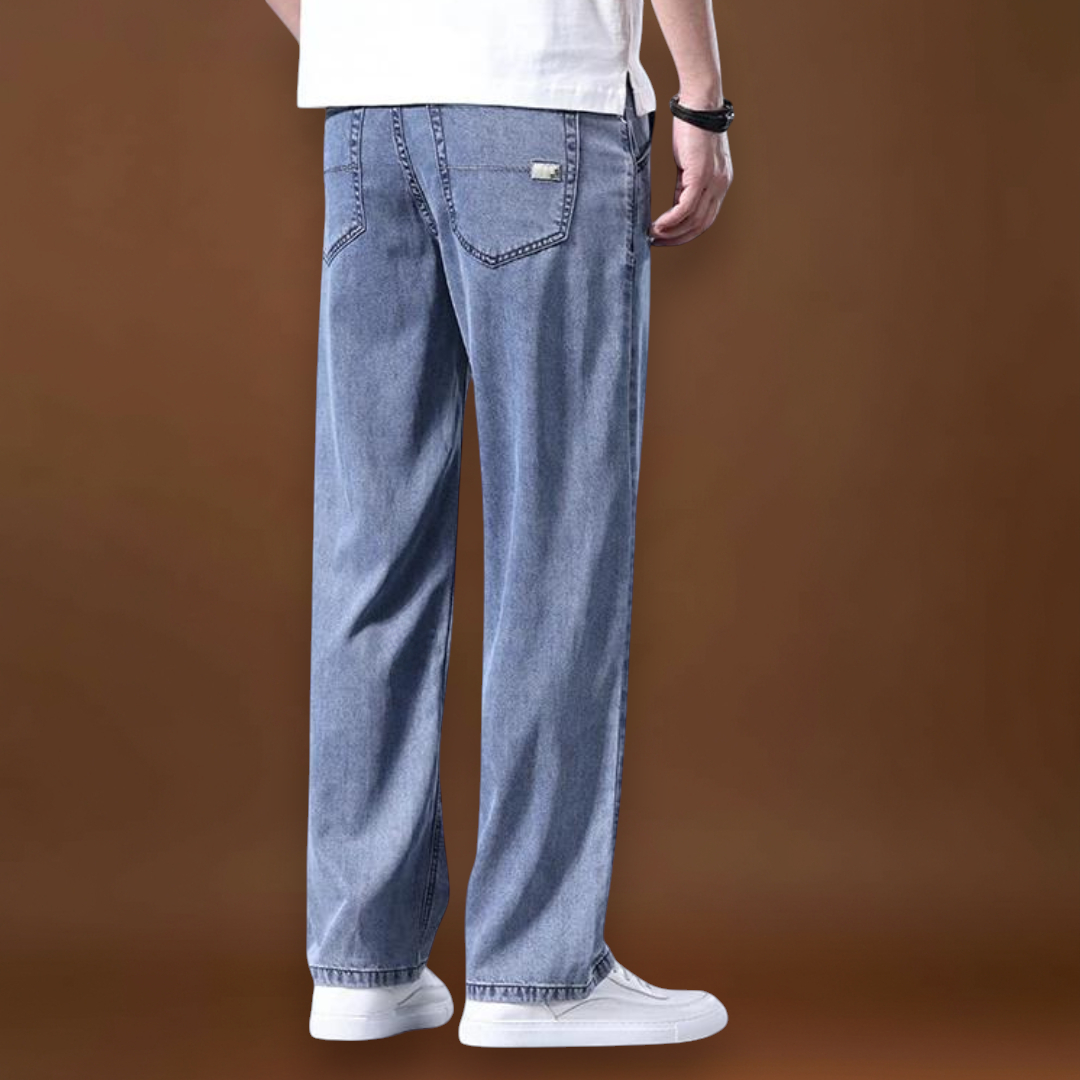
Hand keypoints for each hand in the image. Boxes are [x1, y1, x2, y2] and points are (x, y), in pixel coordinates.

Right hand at [649, 120, 732, 245]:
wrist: (699, 105)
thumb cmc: (692, 129)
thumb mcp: (690, 163)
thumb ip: (685, 185)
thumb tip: (676, 204)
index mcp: (719, 183)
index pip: (705, 219)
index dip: (686, 233)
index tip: (667, 237)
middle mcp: (720, 186)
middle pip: (700, 225)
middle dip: (678, 238)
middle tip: (657, 242)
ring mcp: (712, 182)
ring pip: (693, 220)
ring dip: (671, 233)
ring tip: (653, 235)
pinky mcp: (700, 175)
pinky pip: (685, 208)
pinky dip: (671, 221)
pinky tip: (658, 226)